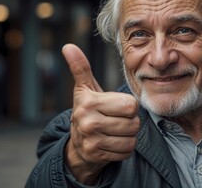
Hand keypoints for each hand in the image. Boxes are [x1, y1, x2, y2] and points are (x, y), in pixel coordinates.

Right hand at [62, 44, 139, 184]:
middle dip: (130, 122)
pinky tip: (113, 143)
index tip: (116, 107)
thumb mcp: (84, 90)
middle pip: (133, 122)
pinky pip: (126, 151)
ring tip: (115, 132)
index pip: (130, 105)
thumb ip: (80, 68)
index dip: (128, 106)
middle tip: (117, 120)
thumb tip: (68, 46)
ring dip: (128, 136)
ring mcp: (92, 140)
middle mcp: (88, 121)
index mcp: (89, 102)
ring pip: (131, 138)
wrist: (77, 146)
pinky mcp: (97, 155)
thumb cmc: (87, 111)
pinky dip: (124, 149)